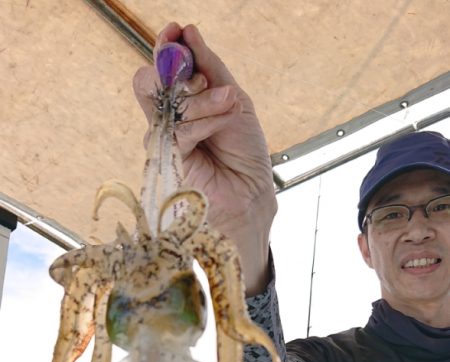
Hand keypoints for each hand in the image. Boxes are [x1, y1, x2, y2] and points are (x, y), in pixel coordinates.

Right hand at [133, 23, 275, 293]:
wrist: (251, 194)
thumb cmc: (244, 152)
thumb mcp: (233, 102)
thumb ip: (210, 70)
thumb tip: (187, 32)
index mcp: (183, 102)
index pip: (162, 69)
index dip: (166, 47)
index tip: (175, 31)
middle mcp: (168, 120)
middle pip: (150, 81)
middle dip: (175, 69)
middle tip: (201, 76)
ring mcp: (163, 141)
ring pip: (164, 104)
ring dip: (202, 100)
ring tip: (228, 105)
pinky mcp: (165, 162)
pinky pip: (176, 130)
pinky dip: (201, 123)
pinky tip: (218, 128)